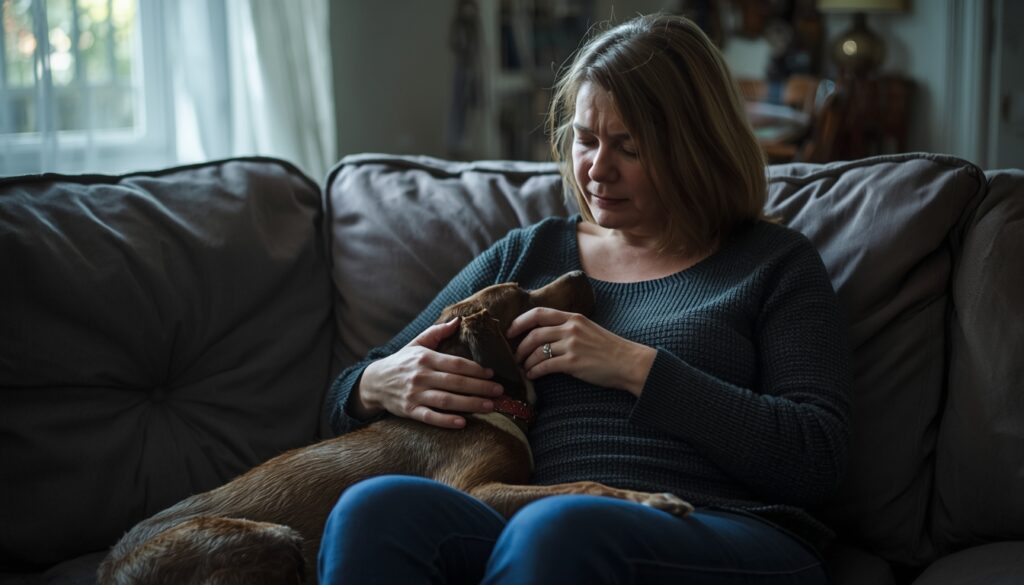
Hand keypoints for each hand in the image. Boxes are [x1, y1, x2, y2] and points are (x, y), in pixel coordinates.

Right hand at [352, 318, 504, 428]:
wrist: (374, 382)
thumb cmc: (402, 362)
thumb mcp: (417, 343)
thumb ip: (437, 332)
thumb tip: (458, 321)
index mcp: (425, 358)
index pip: (456, 363)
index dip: (476, 369)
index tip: (493, 373)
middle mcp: (421, 376)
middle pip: (455, 382)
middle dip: (480, 387)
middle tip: (500, 391)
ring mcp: (415, 394)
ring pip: (447, 401)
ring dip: (470, 404)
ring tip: (491, 406)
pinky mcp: (409, 411)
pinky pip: (430, 417)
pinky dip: (446, 420)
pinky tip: (463, 423)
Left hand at [507, 308, 656, 395]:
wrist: (629, 362)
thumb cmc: (608, 349)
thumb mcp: (588, 329)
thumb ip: (568, 328)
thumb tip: (544, 335)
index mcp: (573, 318)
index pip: (539, 313)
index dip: (520, 321)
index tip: (510, 331)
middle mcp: (571, 328)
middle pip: (534, 333)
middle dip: (519, 347)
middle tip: (514, 357)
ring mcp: (572, 345)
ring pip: (537, 351)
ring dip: (526, 362)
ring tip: (524, 369)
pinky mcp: (574, 362)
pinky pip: (546, 366)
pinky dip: (535, 372)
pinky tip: (533, 376)